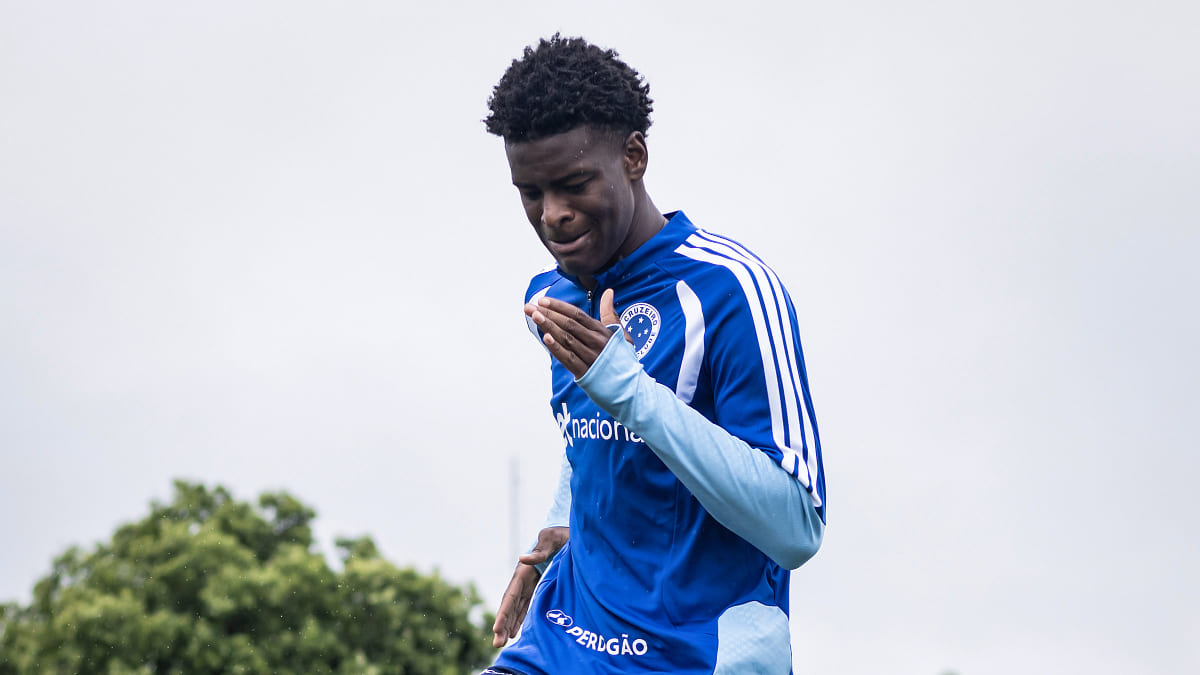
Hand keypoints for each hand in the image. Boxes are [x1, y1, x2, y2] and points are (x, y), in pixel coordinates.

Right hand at [492, 526, 568, 647]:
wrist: (568, 533)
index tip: (497, 628)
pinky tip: (515, 632)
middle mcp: (523, 579)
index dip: (504, 613)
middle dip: (502, 624)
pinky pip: (525, 606)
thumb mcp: (551, 540)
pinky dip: (519, 619)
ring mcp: (529, 584)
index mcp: (524, 571)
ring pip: (516, 608)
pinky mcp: (537, 586)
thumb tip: (522, 559)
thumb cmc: (560, 535)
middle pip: (510, 605)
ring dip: (508, 625)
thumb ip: (539, 551)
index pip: (511, 595)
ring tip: (501, 643)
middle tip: (497, 644)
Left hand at [524, 289, 629, 378]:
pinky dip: (557, 348)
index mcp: (601, 331)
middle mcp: (595, 342)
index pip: (577, 314)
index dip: (559, 306)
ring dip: (548, 326)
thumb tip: (609, 291)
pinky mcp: (585, 372)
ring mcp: (590, 357)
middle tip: (530, 306)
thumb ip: (610, 312)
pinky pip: (568, 358)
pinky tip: (546, 337)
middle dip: (548, 313)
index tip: (543, 300)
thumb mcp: (619, 333)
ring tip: (534, 316)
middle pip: (568, 324)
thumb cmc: (622, 358)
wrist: (629, 386)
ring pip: (566, 338)